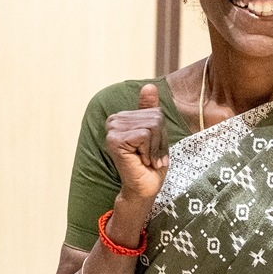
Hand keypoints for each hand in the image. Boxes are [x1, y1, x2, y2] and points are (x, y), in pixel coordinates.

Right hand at [104, 84, 168, 201]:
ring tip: (146, 159)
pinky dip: (149, 150)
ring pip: (152, 126)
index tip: (152, 149)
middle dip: (159, 140)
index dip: (160, 133)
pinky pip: (145, 134)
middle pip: (154, 117)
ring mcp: (112, 130)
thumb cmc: (150, 164)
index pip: (155, 112)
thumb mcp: (155, 134)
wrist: (145, 188)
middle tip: (150, 156)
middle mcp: (113, 120)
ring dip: (155, 148)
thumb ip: (149, 110)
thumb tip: (149, 85)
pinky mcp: (115, 140)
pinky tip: (141, 161)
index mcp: (122, 117)